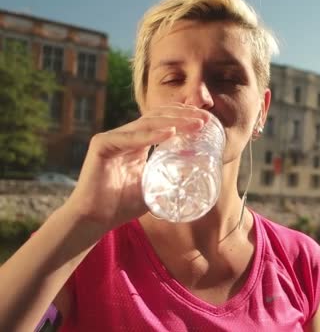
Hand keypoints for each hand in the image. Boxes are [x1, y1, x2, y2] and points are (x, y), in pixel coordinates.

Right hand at [62, 104, 211, 230]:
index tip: (207, 120)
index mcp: (138, 142)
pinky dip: (150, 135)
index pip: (163, 122)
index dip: (185, 117)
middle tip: (205, 119)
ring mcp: (112, 138)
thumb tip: (197, 178)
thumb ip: (170, 179)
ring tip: (195, 124)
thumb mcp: (154, 188)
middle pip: (158, 117)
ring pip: (146, 123)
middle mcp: (125, 136)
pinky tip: (170, 133)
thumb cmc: (122, 205)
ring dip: (174, 122)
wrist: (94, 219)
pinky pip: (129, 137)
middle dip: (184, 115)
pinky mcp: (101, 145)